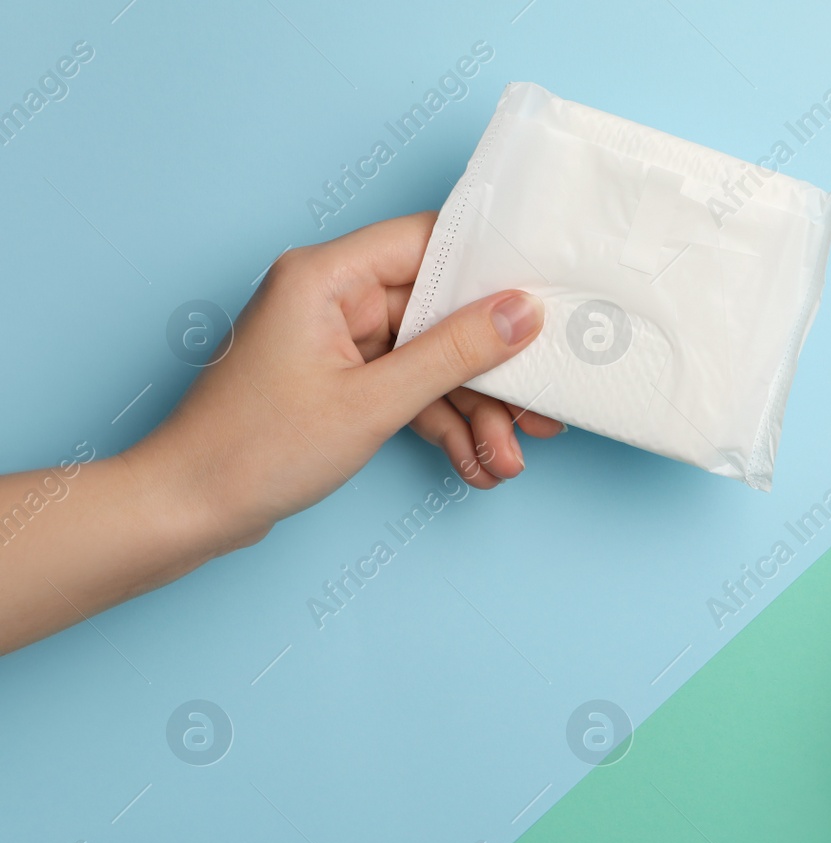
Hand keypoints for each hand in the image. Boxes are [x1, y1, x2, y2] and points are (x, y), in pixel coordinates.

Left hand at [130, 212, 561, 547]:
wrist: (186, 510)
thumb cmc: (252, 449)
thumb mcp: (371, 403)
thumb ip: (453, 354)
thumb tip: (519, 313)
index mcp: (324, 276)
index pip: (428, 243)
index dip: (490, 270)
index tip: (542, 299)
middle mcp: (330, 298)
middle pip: (438, 314)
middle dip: (490, 371)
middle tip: (538, 408)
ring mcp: (335, 342)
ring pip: (429, 361)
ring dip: (472, 412)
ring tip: (505, 459)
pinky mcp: (339, 382)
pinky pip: (407, 391)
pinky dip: (441, 426)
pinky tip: (473, 463)